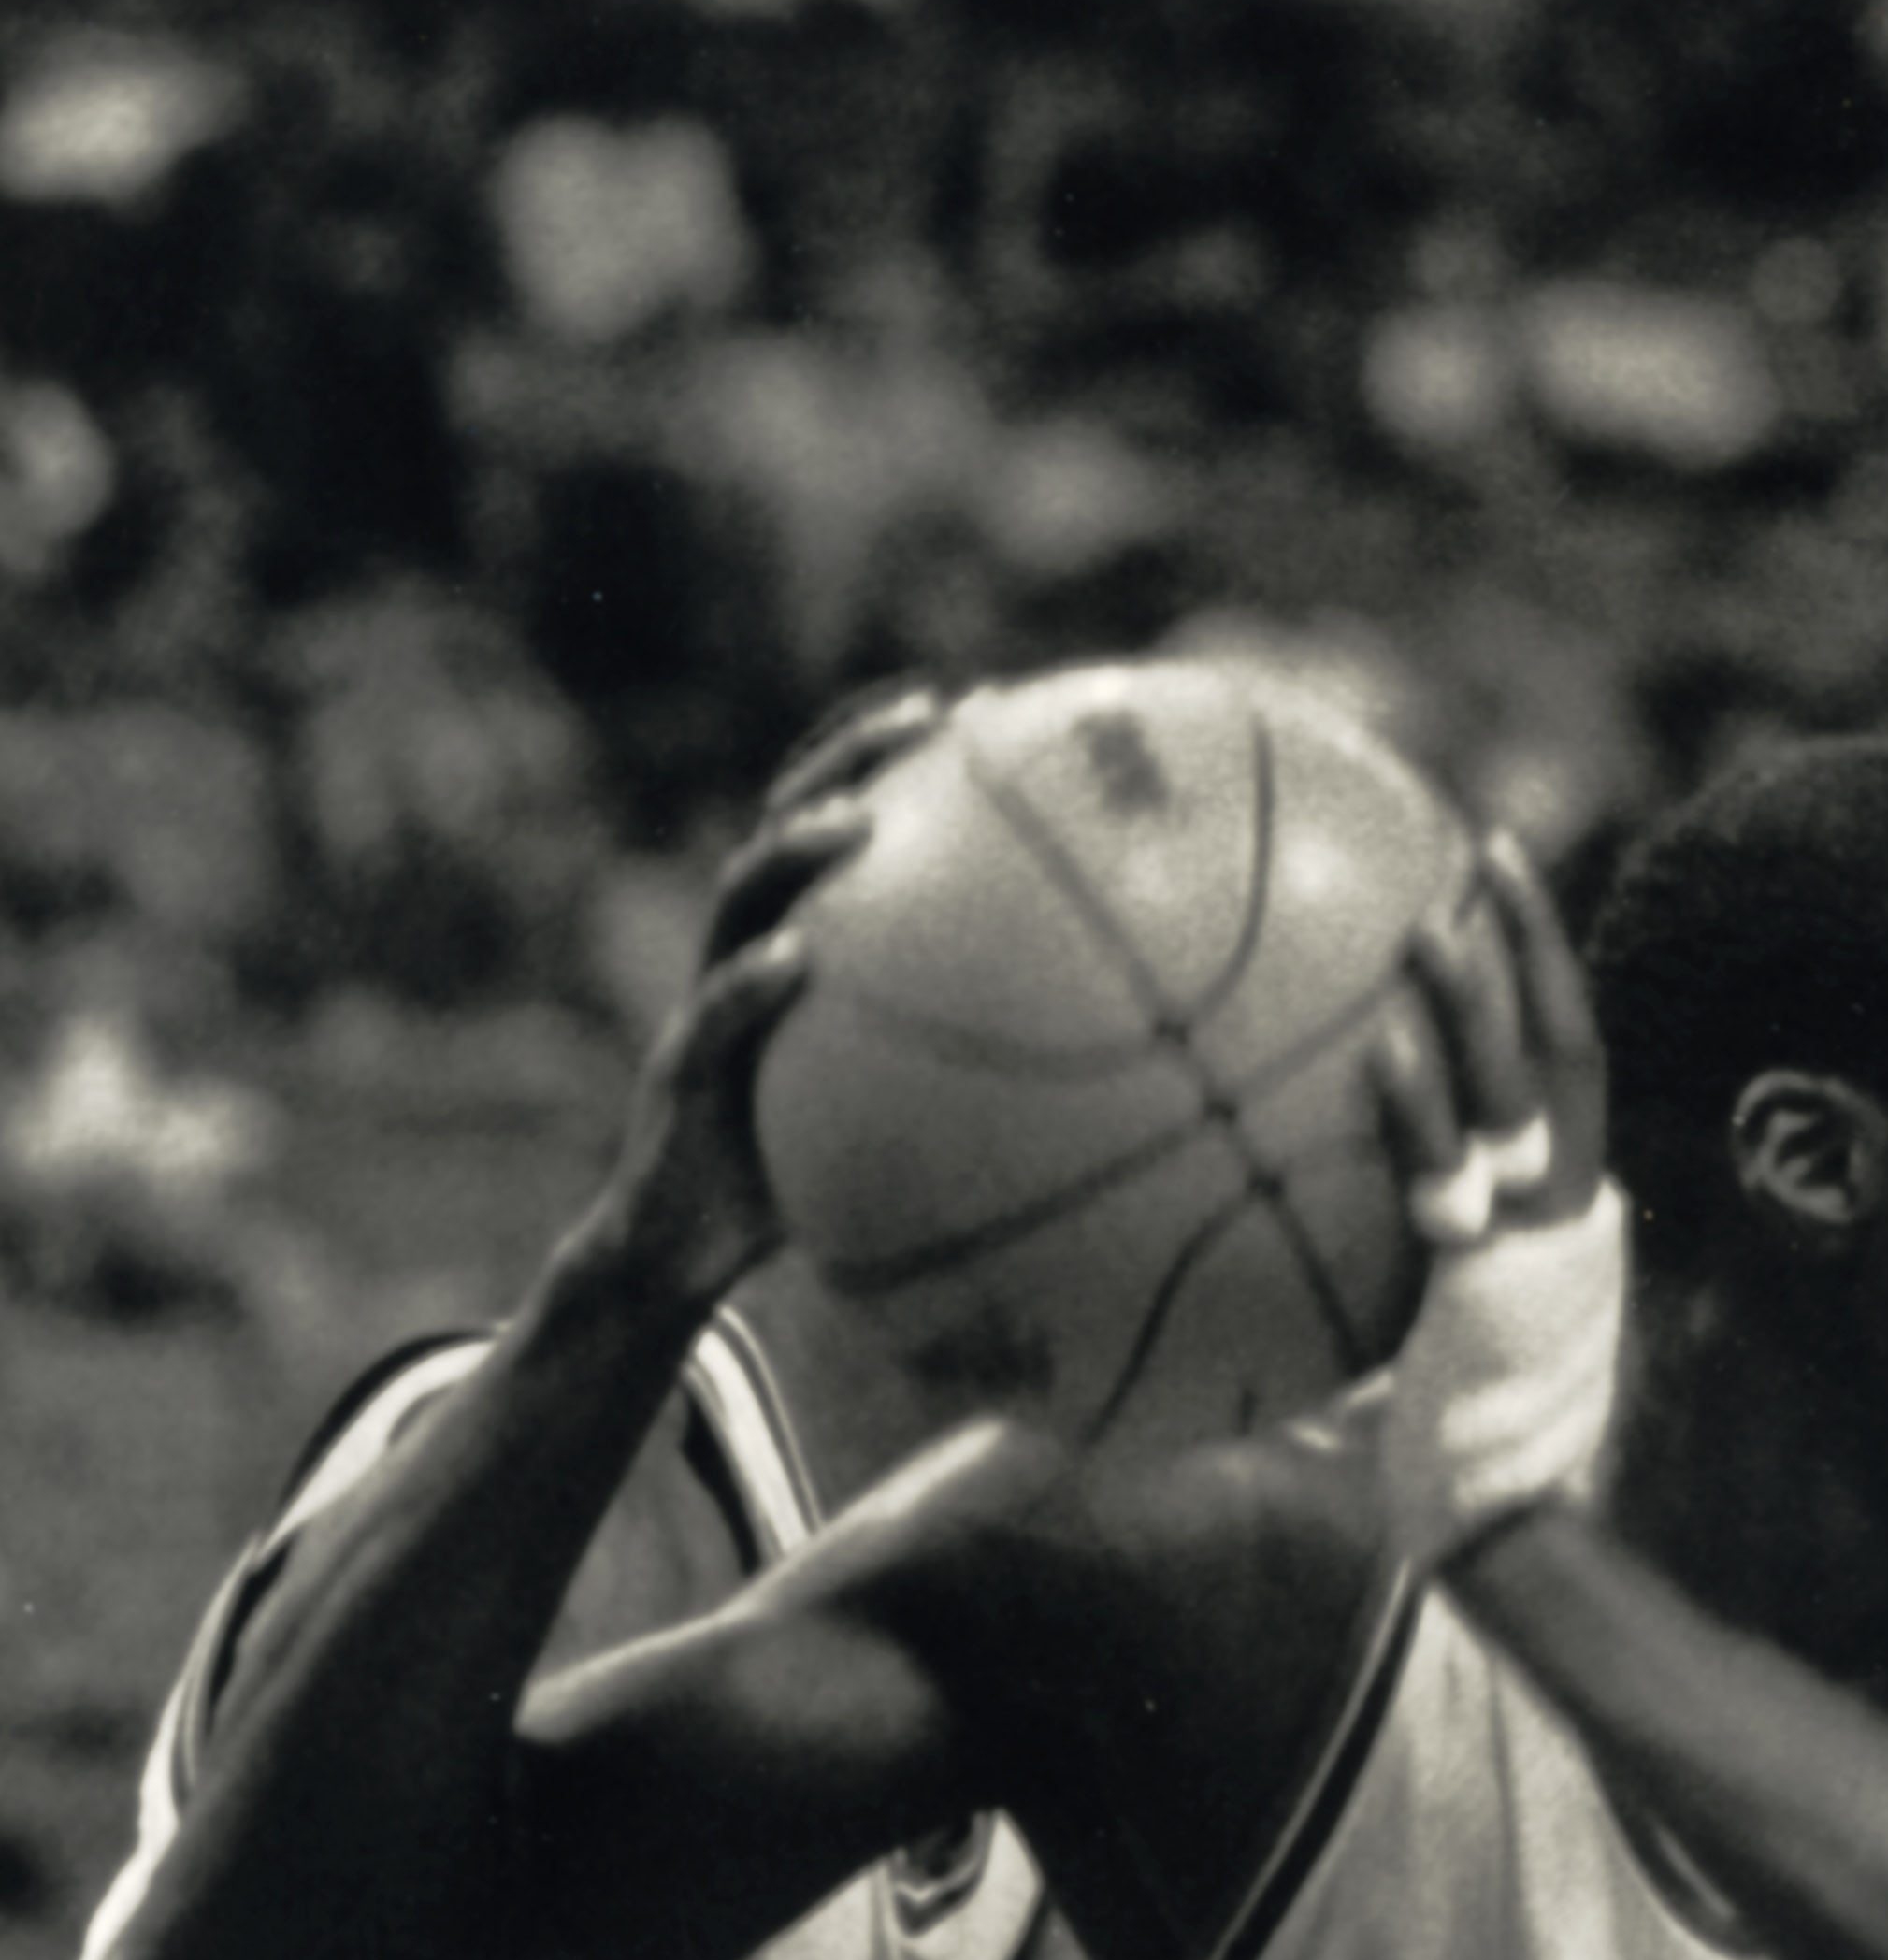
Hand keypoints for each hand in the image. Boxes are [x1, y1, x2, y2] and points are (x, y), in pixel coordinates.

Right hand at [598, 689, 956, 1302]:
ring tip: (855, 821)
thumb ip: (991, 1077)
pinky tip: (795, 960)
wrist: (690, 1253)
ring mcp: (707, 1006)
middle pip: (792, 826)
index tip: (978, 705)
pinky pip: (712, 1020)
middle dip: (851, 757)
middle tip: (928, 715)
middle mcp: (749, 957)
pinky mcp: (680, 1075)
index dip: (895, 759)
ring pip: (740, 900)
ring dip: (793, 851)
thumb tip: (1136, 1075)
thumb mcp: (910, 1117)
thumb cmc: (818, 1183)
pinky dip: (749, 983)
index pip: (847, 829)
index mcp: (804, 953)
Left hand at [1369, 828, 1624, 1564]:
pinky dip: (1418, 1101)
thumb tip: (1254, 1199)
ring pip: (1527, 1094)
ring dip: (1481, 1001)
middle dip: (1537, 948)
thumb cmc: (1443, 1455)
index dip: (1550, 977)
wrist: (1497, 1525)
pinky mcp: (1500, 1278)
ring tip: (1432, 919)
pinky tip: (1375, 1044)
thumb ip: (1371, 1259)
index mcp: (1572, 1214)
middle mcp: (1575, 1212)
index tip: (1500, 890)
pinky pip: (1453, 1169)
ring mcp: (1543, 1242)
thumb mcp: (1415, 1331)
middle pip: (1572, 1051)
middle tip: (1485, 856)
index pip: (1575, 1069)